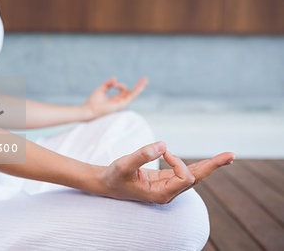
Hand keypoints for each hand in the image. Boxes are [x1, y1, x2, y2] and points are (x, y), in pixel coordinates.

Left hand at [84, 77, 147, 119]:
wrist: (89, 109)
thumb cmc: (92, 102)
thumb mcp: (101, 90)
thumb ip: (108, 84)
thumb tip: (115, 78)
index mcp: (115, 100)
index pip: (124, 91)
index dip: (120, 85)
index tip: (113, 84)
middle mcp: (119, 103)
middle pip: (132, 93)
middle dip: (138, 86)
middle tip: (145, 79)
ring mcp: (121, 104)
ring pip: (133, 94)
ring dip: (139, 86)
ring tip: (145, 80)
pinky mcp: (121, 105)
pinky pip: (131, 97)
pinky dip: (136, 91)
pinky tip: (141, 86)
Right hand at [98, 142, 234, 203]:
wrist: (106, 183)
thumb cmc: (114, 176)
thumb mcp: (124, 164)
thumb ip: (142, 155)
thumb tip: (163, 145)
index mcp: (161, 194)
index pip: (185, 178)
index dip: (178, 161)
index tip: (162, 151)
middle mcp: (168, 192)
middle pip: (196, 178)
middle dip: (213, 166)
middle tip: (231, 155)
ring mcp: (168, 187)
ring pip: (193, 175)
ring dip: (209, 165)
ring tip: (228, 157)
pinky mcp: (165, 180)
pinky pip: (185, 172)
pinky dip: (197, 165)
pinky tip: (210, 162)